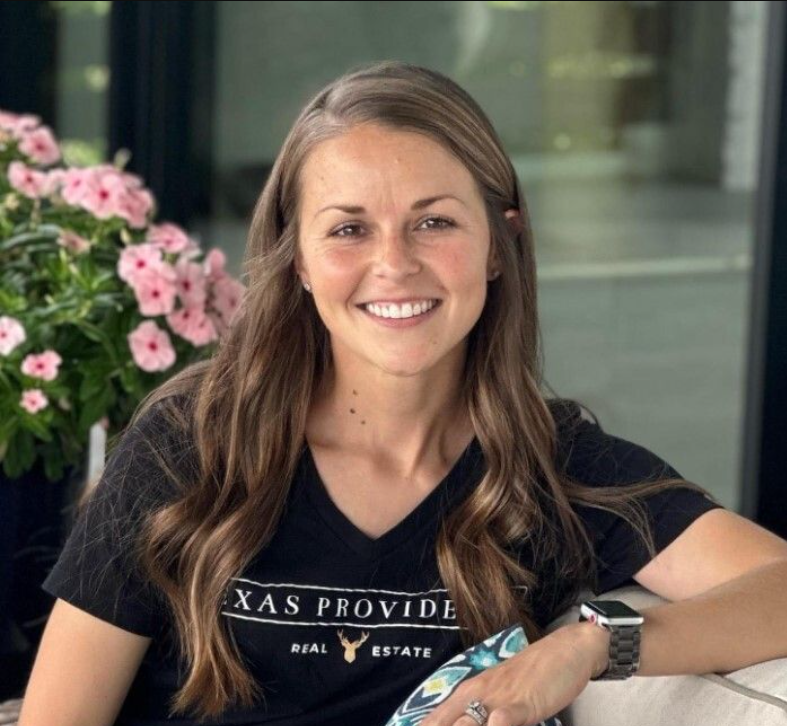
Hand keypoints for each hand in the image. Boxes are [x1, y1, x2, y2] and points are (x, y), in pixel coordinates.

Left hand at [418, 622, 606, 725]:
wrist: (565, 650)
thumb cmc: (532, 676)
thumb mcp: (501, 697)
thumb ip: (481, 715)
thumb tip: (467, 721)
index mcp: (467, 692)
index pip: (433, 721)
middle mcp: (476, 694)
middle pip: (442, 725)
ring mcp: (497, 698)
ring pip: (465, 724)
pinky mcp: (520, 704)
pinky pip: (499, 722)